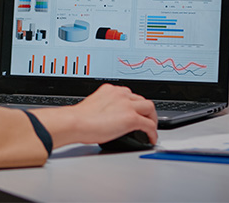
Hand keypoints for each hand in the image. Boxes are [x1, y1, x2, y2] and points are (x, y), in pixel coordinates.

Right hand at [31, 83, 157, 147]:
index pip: (129, 94)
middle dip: (145, 110)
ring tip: (151, 128)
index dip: (134, 104)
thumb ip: (104, 107)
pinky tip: (151, 139)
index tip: (134, 111)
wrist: (75, 122)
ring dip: (152, 119)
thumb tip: (106, 118)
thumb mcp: (93, 105)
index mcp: (110, 90)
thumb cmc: (78, 119)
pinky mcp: (131, 118)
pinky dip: (153, 132)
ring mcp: (127, 105)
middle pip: (141, 99)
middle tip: (146, 119)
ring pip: (150, 108)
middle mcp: (120, 94)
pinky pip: (149, 125)